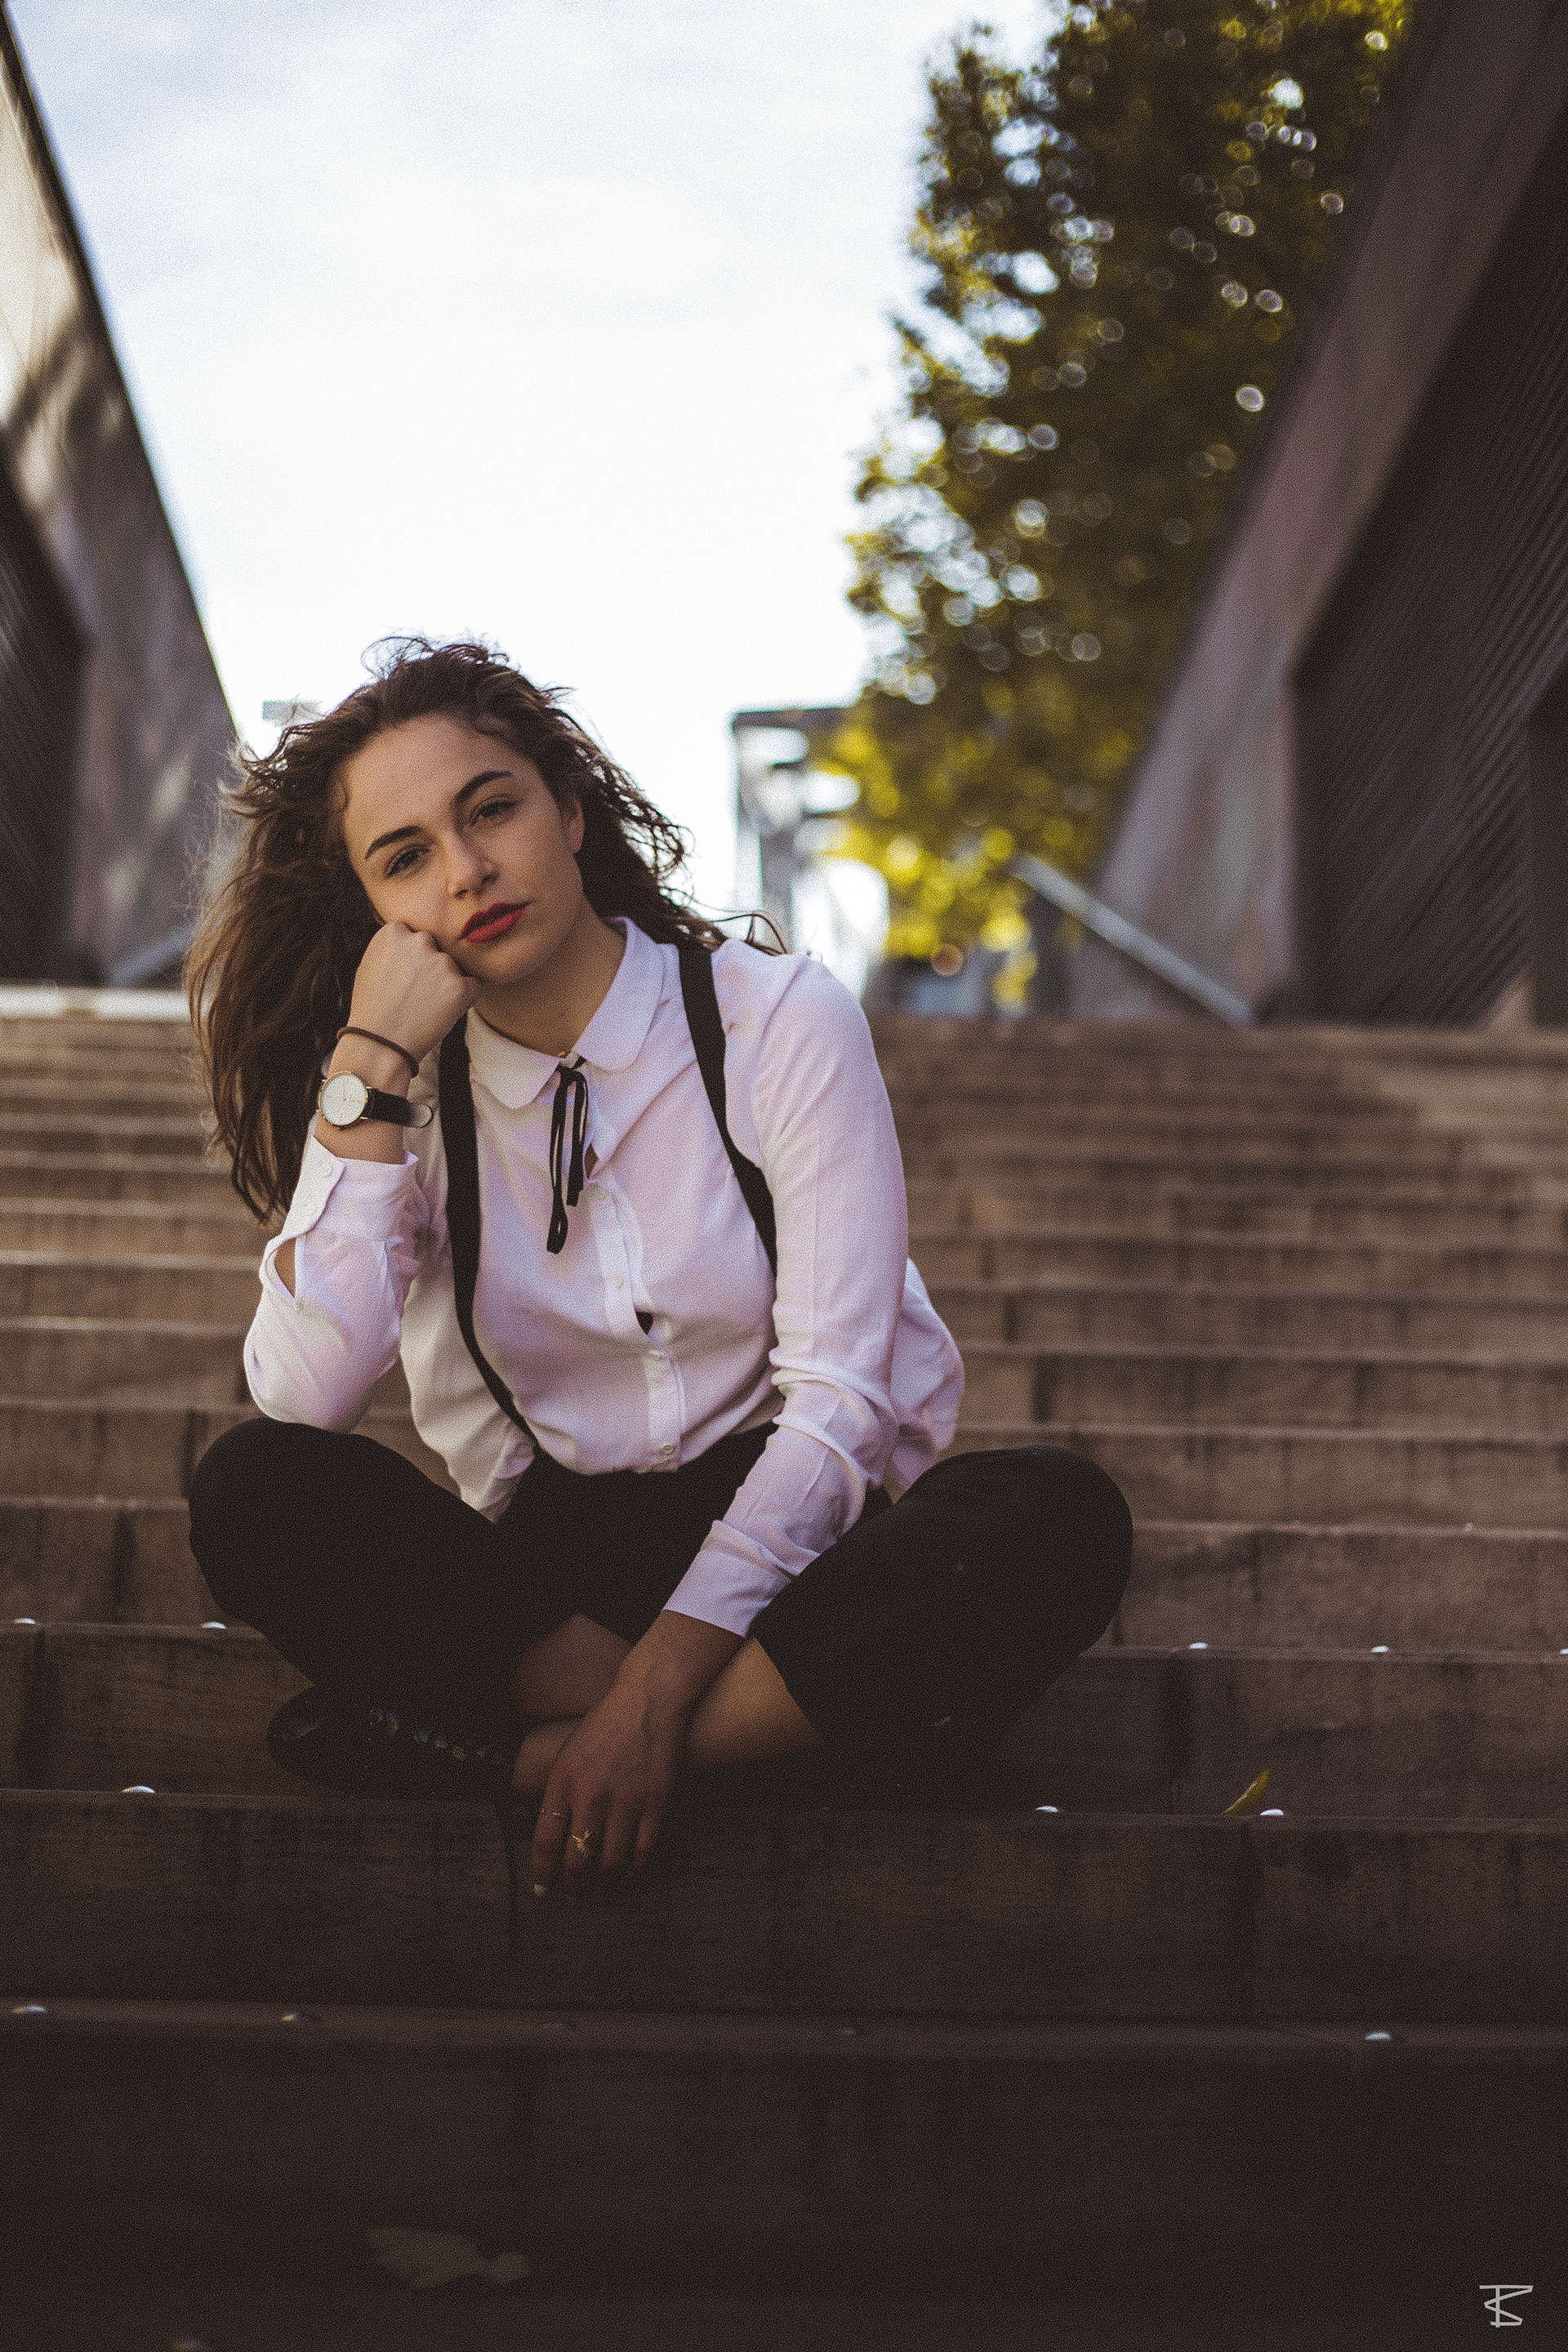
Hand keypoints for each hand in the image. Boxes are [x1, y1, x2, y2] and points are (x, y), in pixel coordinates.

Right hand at [344, 921, 481, 1073]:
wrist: (378, 1045)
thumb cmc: (371, 1010)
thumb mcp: (370, 965)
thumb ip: (393, 947)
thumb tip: (410, 937)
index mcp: (395, 931)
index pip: (417, 937)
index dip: (414, 961)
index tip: (406, 980)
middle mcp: (420, 941)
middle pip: (438, 950)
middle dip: (432, 969)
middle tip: (418, 996)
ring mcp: (442, 963)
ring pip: (455, 969)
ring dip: (447, 985)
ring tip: (425, 1008)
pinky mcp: (460, 986)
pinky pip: (473, 986)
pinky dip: (464, 999)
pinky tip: (443, 1013)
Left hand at [530, 1612, 741, 1893]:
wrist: (648, 1700)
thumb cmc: (605, 1725)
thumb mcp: (569, 1754)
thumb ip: (559, 1794)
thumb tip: (552, 1838)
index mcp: (564, 1782)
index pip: (545, 1842)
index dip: (542, 1873)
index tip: (542, 1889)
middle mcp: (592, 1795)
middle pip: (577, 1860)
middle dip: (573, 1884)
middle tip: (574, 1892)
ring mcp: (626, 1801)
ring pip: (610, 1863)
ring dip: (604, 1881)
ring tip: (601, 1884)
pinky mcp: (656, 1804)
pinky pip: (643, 1851)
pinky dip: (634, 1867)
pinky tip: (629, 1869)